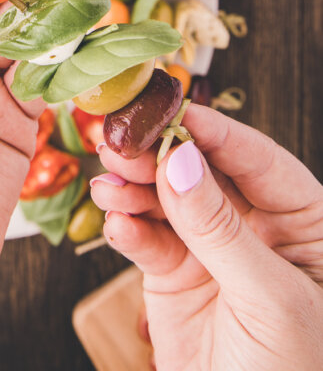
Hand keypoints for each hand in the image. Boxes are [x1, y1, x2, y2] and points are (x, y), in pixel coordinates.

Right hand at [91, 104, 322, 370]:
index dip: (218, 133)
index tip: (176, 112)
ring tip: (108, 185)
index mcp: (305, 224)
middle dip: (162, 155)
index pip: (261, 161)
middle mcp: (257, 228)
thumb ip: (221, 231)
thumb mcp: (269, 300)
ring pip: (167, 199)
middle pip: (204, 171)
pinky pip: (146, 239)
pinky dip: (126, 228)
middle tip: (123, 143)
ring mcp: (212, 249)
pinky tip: (116, 223)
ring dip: (134, 188)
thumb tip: (180, 160)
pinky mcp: (174, 275)